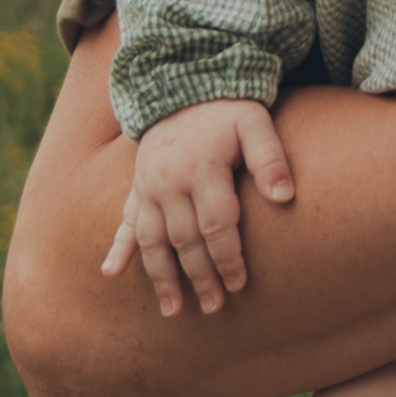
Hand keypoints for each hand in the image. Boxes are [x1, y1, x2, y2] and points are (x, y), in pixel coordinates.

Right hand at [99, 99, 294, 319]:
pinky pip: (123, 223)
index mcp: (201, 169)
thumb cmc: (227, 109)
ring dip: (160, 277)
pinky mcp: (136, 189)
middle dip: (199, 277)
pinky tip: (111, 273)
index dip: (228, 256)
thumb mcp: (255, 122)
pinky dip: (117, 249)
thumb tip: (285, 197)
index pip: (216, 224)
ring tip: (173, 310)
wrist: (182, 87)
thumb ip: (270, 158)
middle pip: (184, 240)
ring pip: (151, 240)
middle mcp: (168, 183)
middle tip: (214, 307)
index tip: (238, 284)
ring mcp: (147, 187)